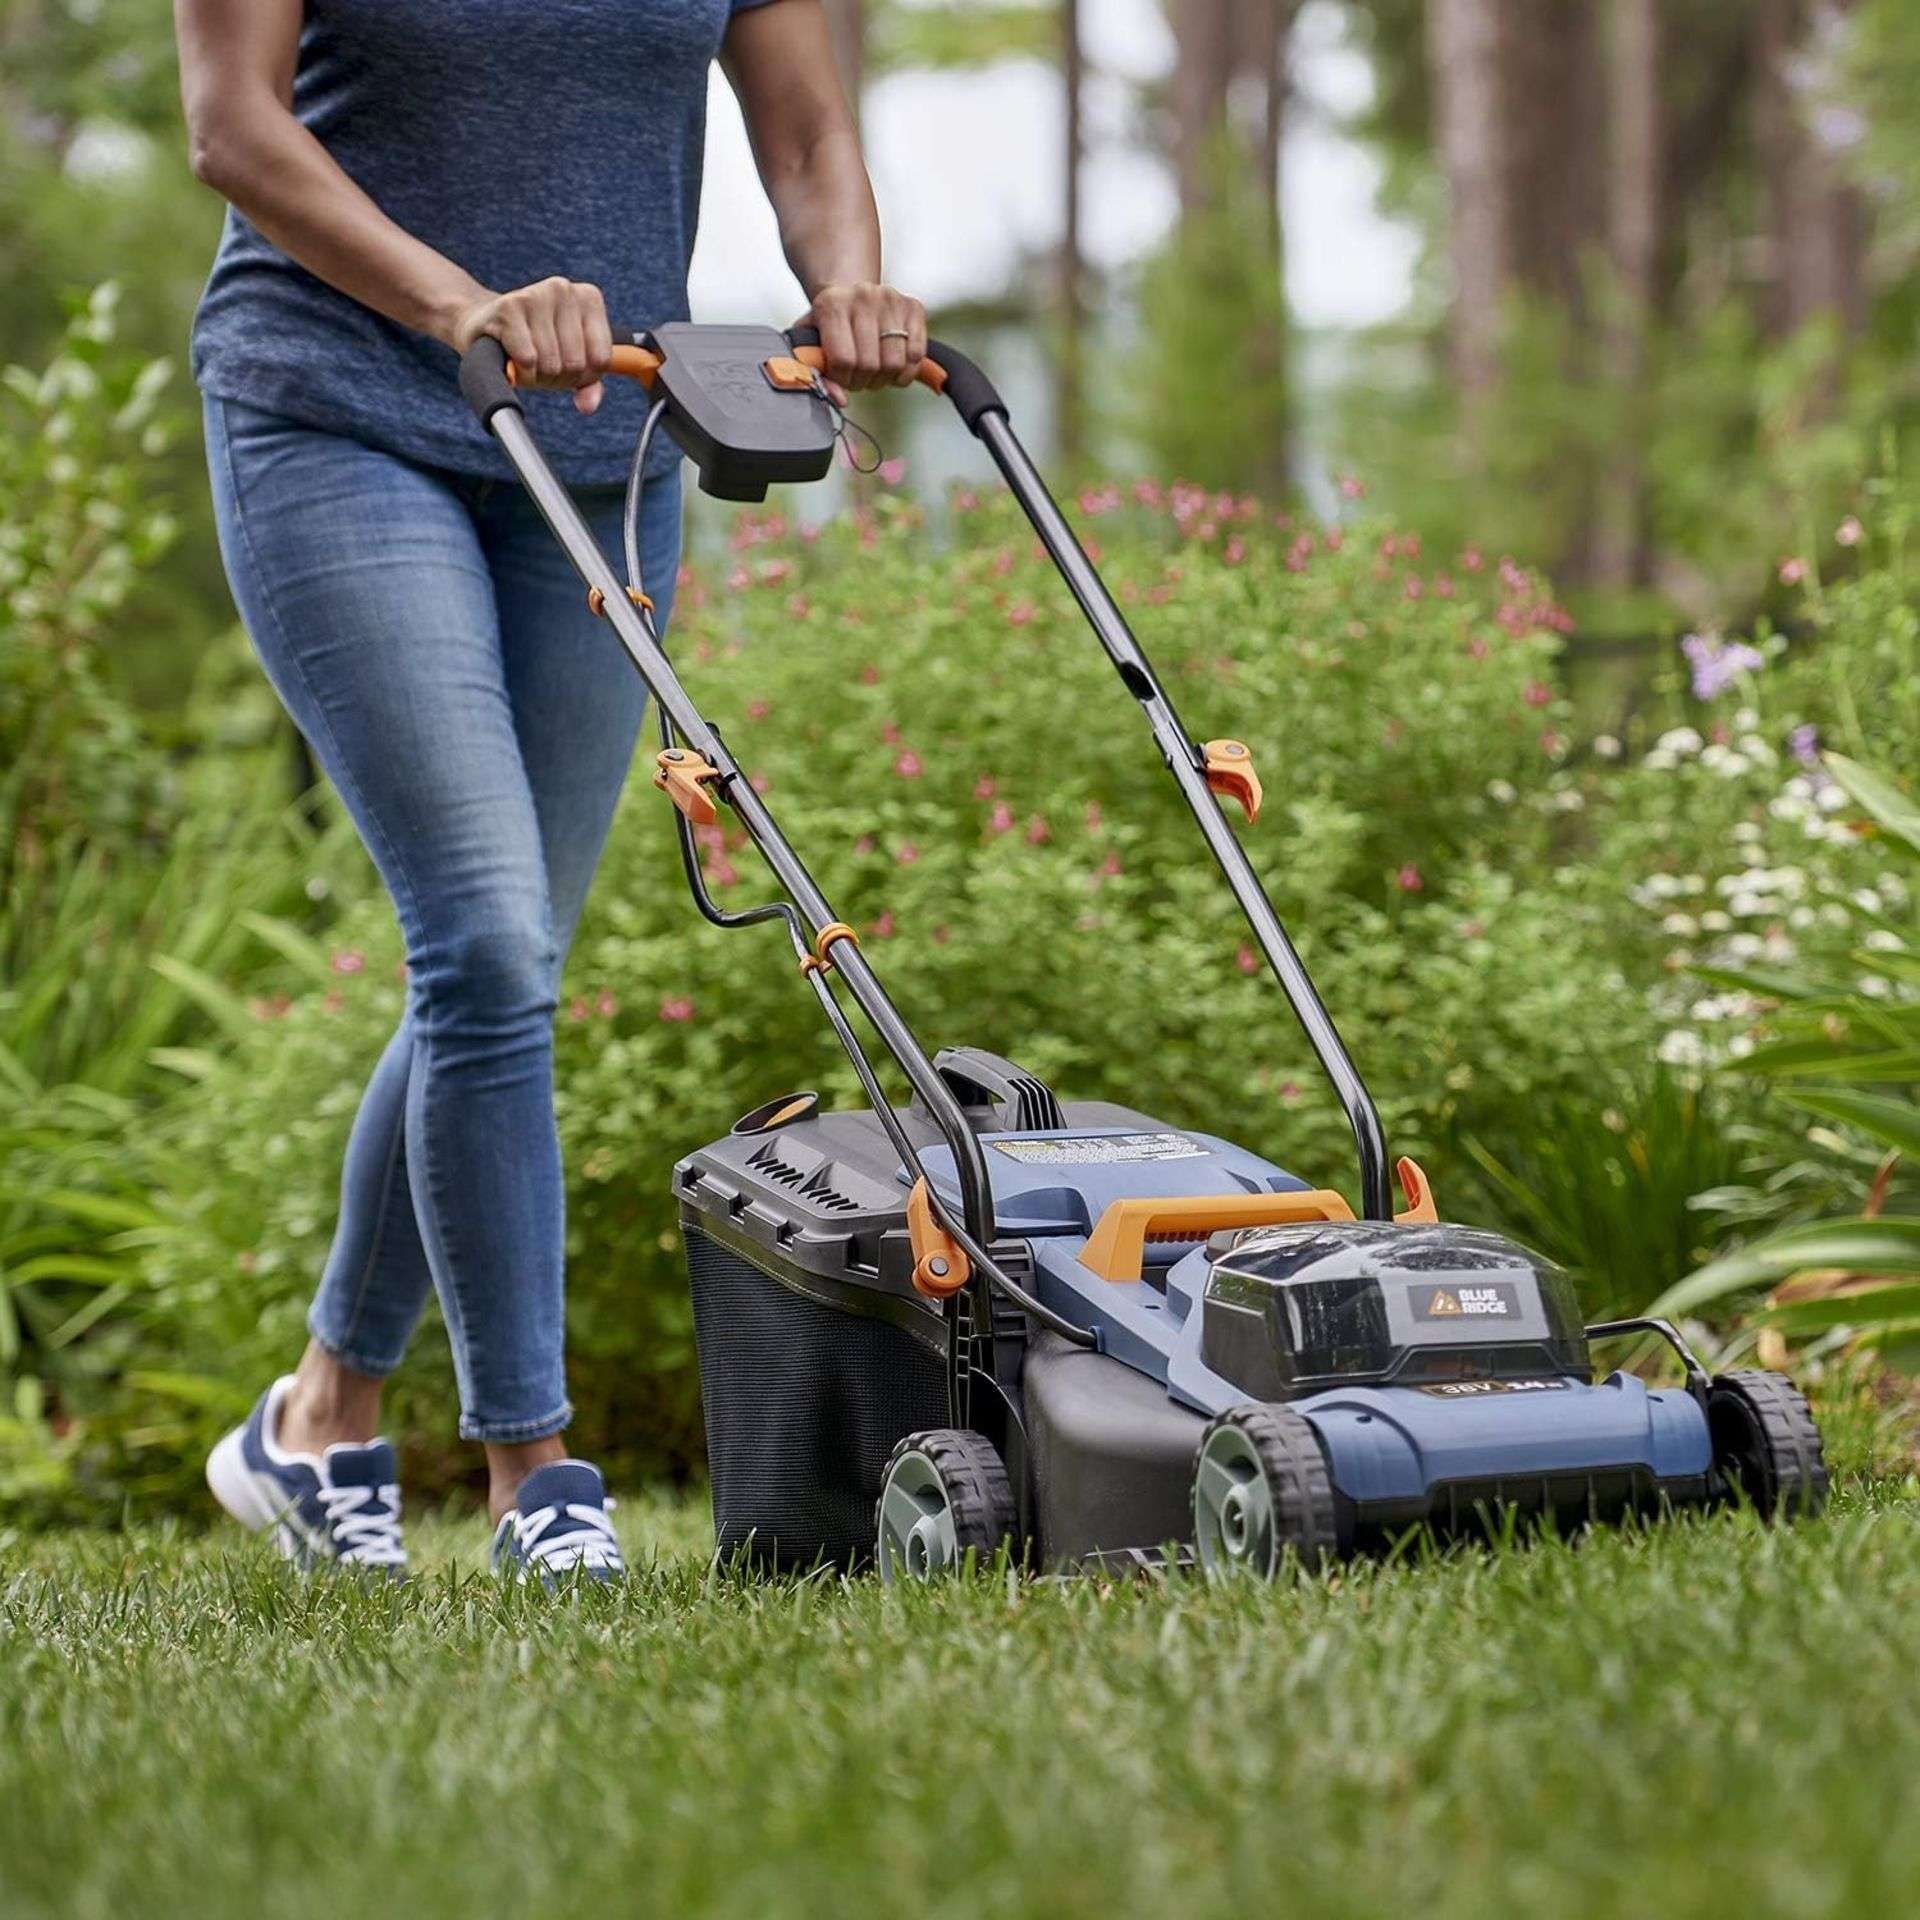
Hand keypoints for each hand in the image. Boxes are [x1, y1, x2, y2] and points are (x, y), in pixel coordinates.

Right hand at [448, 278, 612, 414]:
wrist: (484, 326)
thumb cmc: (535, 344)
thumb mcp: (569, 363)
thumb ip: (588, 385)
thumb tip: (588, 405)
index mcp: (588, 297)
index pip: (601, 360)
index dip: (583, 376)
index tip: (566, 364)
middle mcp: (563, 289)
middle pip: (576, 363)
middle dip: (557, 377)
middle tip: (541, 364)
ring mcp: (535, 294)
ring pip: (551, 363)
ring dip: (537, 375)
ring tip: (526, 360)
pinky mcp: (508, 307)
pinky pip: (528, 360)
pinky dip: (521, 371)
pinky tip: (512, 357)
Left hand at [797, 282, 926, 396]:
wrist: (851, 297)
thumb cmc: (830, 325)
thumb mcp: (811, 345)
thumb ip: (816, 374)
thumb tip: (841, 400)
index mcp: (832, 304)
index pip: (844, 360)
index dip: (843, 379)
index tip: (841, 375)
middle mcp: (863, 296)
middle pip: (870, 365)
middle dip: (863, 381)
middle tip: (858, 375)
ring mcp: (891, 300)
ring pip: (895, 364)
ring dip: (884, 378)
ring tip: (874, 371)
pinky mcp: (913, 307)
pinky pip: (916, 355)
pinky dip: (905, 371)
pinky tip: (893, 366)